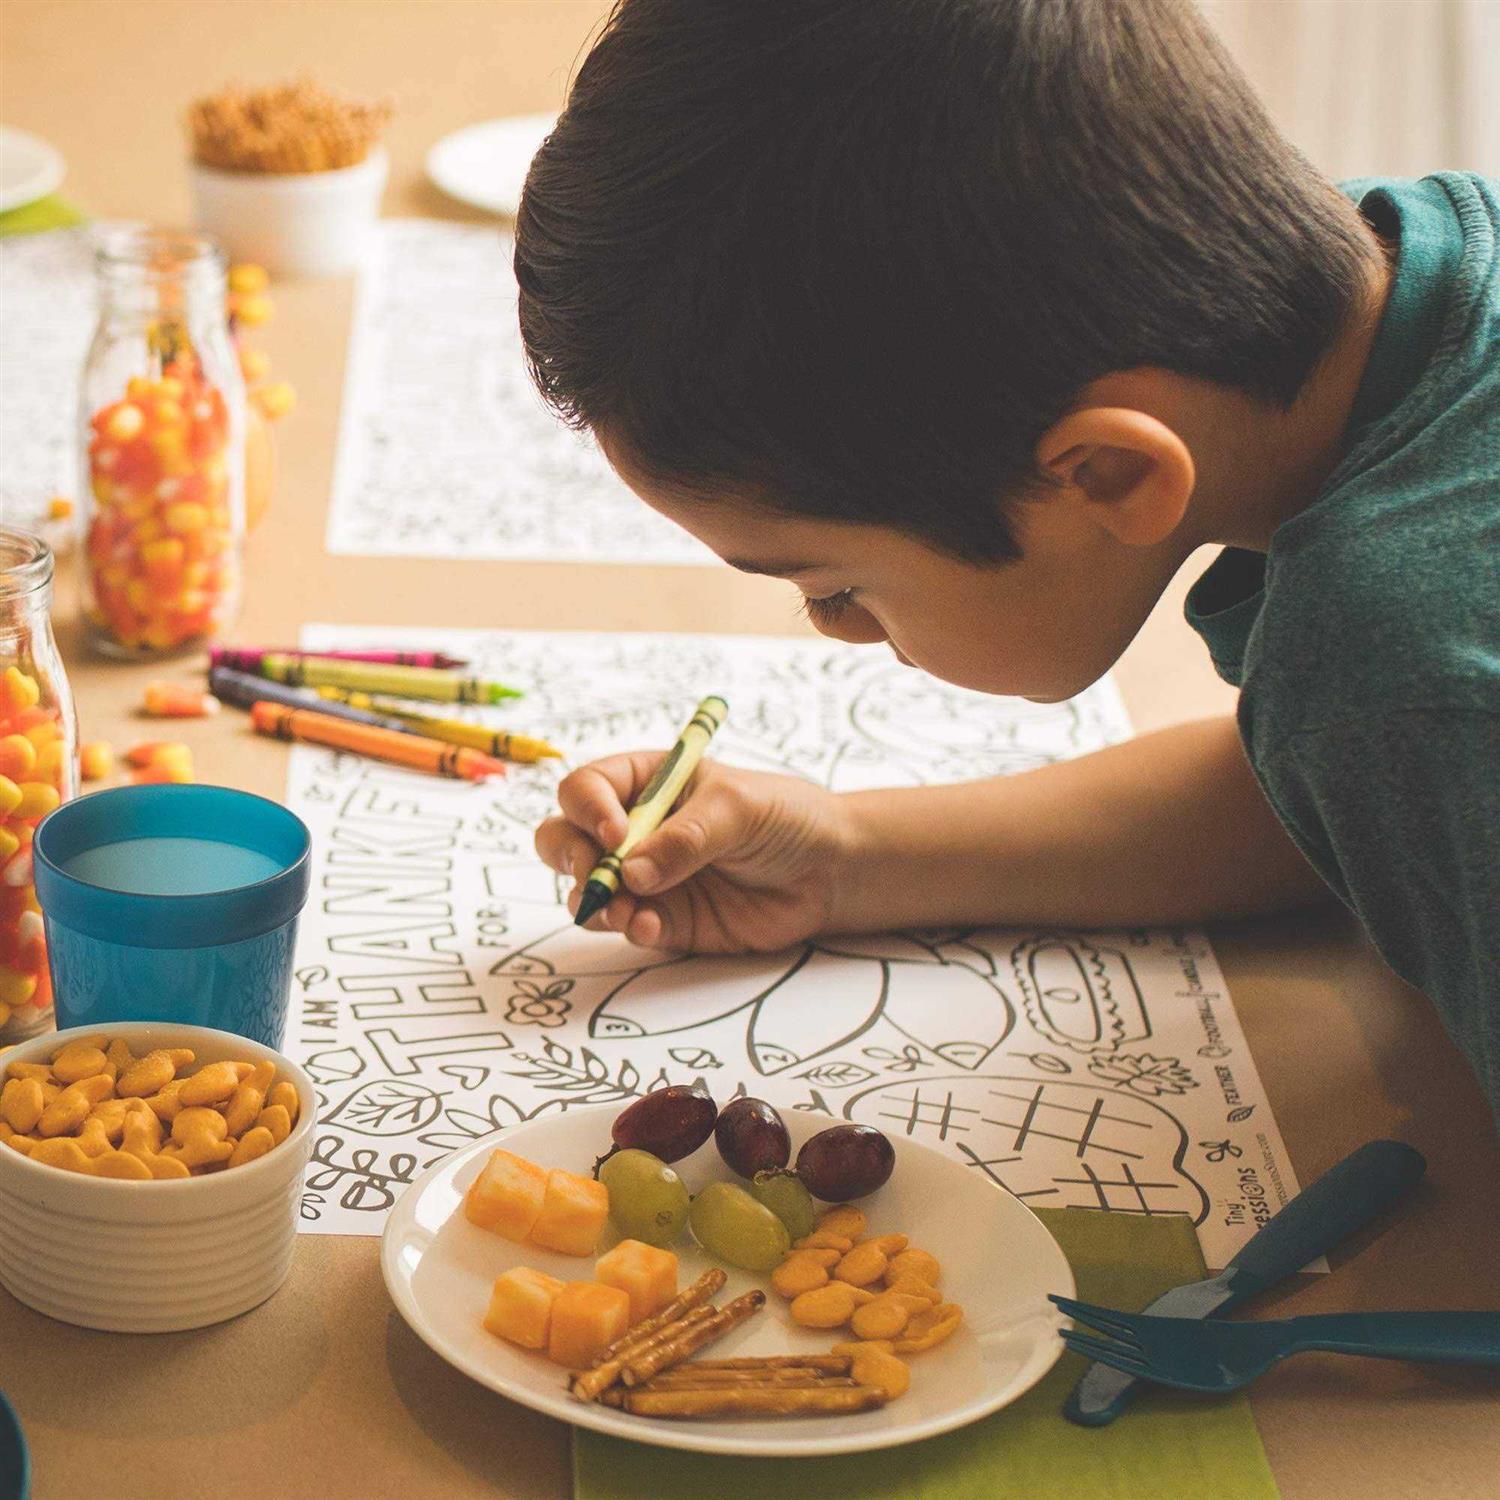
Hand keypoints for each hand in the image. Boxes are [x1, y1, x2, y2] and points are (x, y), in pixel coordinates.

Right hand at [535, 753, 850, 951]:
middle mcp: (634, 829)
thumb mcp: (738, 808)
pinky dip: (629, 928)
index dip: (589, 810)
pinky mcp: (664, 919)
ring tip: (629, 911)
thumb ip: (686, 838)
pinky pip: (625, 926)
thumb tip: (632, 872)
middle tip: (600, 876)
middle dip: (572, 858)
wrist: (828, 872)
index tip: (616, 834)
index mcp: (646, 782)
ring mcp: (644, 877)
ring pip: (586, 888)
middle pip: (565, 838)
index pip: (587, 788)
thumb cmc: (784, 818)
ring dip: (597, 901)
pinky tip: (653, 928)